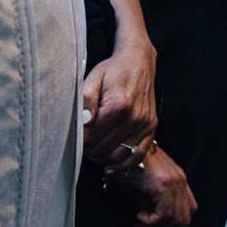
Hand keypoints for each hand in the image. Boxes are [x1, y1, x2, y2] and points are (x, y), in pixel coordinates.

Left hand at [81, 40, 157, 158]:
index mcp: (117, 105)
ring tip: (95, 148)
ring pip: (117, 155)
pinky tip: (111, 166)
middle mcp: (134, 117)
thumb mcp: (93, 78)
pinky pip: (137, 154)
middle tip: (84, 141)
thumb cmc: (114, 70)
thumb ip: (86, 100)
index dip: (79, 140)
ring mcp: (144, 123)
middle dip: (89, 149)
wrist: (139, 60)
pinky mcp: (151, 127)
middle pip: (102, 148)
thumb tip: (83, 122)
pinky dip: (123, 164)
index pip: (91, 137)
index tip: (75, 136)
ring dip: (102, 156)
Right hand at [126, 144, 196, 226]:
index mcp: (179, 181)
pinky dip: (152, 223)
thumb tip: (153, 226)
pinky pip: (166, 214)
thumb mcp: (143, 188)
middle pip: (185, 220)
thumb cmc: (129, 166)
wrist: (123, 147)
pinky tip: (138, 217)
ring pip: (177, 220)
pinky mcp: (164, 183)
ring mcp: (175, 181)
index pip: (189, 211)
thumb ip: (152, 204)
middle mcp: (181, 181)